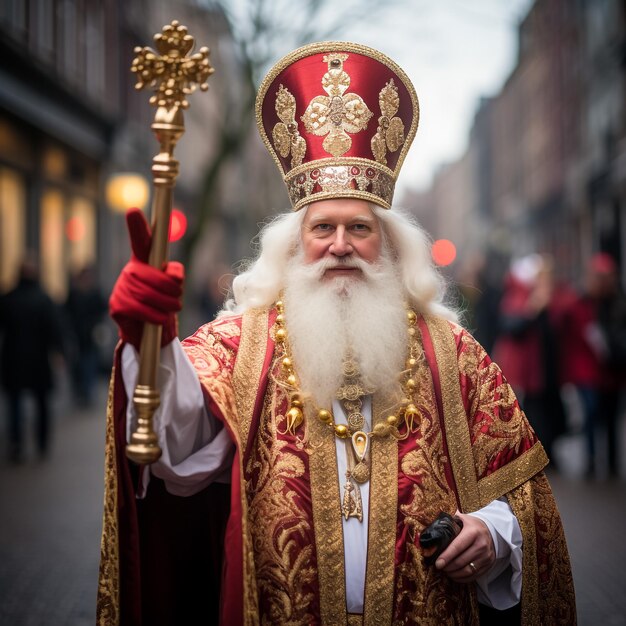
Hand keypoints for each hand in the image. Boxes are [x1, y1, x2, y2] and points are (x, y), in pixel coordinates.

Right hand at [109, 209, 183, 348]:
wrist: (148, 332)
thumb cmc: (163, 304)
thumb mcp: (174, 288)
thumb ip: (175, 276)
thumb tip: (171, 274)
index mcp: (144, 262)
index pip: (142, 241)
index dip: (138, 226)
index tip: (133, 210)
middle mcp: (130, 270)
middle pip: (157, 277)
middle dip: (174, 291)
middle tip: (178, 301)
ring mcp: (121, 287)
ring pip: (151, 294)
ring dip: (168, 305)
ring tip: (171, 310)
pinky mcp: (117, 306)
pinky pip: (142, 309)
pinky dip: (157, 317)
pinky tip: (159, 319)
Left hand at [434, 511, 494, 582]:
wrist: (491, 531)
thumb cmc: (471, 525)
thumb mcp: (461, 519)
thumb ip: (447, 520)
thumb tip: (428, 525)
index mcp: (473, 532)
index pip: (457, 546)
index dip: (446, 556)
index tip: (437, 563)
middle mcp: (481, 545)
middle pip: (461, 561)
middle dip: (448, 566)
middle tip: (438, 567)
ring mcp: (486, 556)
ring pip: (467, 571)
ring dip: (454, 573)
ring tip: (445, 571)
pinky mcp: (488, 565)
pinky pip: (474, 576)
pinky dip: (462, 578)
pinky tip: (454, 575)